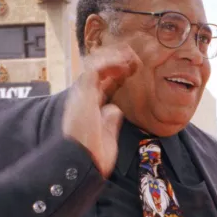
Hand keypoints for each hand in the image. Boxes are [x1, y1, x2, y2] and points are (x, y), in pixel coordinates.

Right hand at [62, 45, 140, 176]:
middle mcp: (84, 97)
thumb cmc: (93, 155)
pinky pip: (95, 68)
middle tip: (133, 59)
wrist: (84, 161)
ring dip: (113, 58)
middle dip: (115, 63)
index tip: (132, 70)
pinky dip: (109, 62)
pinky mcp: (83, 91)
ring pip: (95, 66)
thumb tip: (115, 109)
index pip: (103, 85)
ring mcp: (82, 93)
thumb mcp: (108, 136)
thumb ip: (110, 121)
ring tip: (130, 56)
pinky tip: (123, 61)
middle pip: (99, 72)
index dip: (117, 75)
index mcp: (90, 107)